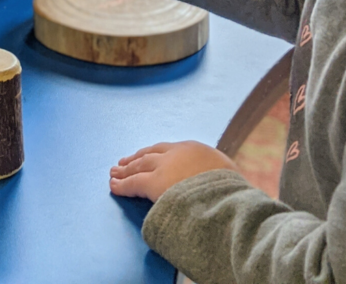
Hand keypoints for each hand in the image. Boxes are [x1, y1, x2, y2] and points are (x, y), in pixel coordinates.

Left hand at [109, 141, 238, 202]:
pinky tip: (114, 187)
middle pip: (150, 154)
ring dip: (125, 170)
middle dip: (135, 159)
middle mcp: (176, 153)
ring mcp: (164, 166)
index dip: (155, 154)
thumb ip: (214, 176)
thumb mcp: (226, 176)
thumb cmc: (232, 190)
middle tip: (122, 163)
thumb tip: (216, 184)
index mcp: (195, 149)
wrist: (226, 196)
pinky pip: (133, 183)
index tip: (146, 157)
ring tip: (114, 173)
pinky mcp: (154, 183)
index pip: (168, 150)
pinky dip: (122, 185)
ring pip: (139, 166)